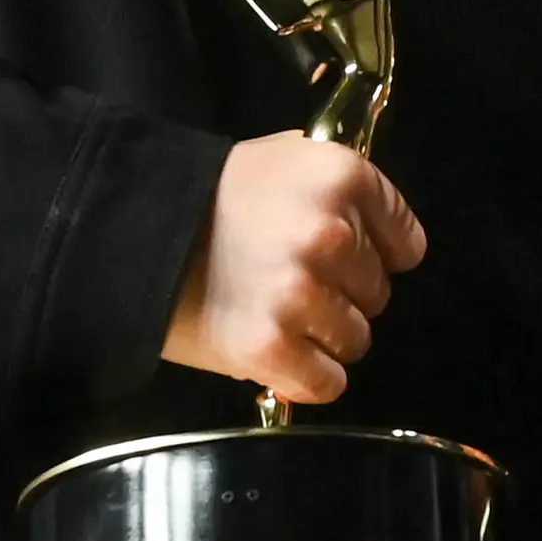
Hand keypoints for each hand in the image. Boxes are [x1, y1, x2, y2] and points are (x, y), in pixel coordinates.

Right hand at [162, 132, 426, 403]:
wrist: (135, 236)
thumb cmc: (213, 194)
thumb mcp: (283, 157)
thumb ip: (337, 185)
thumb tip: (382, 222)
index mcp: (342, 177)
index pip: (406, 242)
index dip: (378, 254)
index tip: (346, 258)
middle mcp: (330, 234)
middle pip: (379, 293)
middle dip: (343, 292)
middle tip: (292, 281)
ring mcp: (301, 293)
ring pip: (356, 340)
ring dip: (323, 336)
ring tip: (277, 314)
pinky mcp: (272, 347)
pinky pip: (327, 383)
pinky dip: (305, 377)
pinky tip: (277, 351)